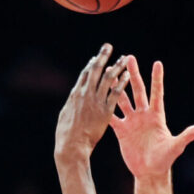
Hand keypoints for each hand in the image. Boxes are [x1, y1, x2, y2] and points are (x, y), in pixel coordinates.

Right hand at [54, 43, 129, 157]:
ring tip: (124, 58)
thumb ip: (71, 105)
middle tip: (108, 47)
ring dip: (117, 66)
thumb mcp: (64, 115)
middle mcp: (85, 94)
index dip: (91, 65)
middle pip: (95, 70)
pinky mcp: (105, 111)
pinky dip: (122, 83)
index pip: (84, 74)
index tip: (96, 58)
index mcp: (75, 94)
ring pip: (108, 79)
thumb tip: (72, 100)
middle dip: (102, 57)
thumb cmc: (65, 135)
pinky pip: (116, 93)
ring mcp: (96, 101)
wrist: (71, 146)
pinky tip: (128, 75)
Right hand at [109, 55, 193, 178]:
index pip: (157, 93)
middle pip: (138, 91)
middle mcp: (144, 115)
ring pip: (122, 100)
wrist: (150, 172)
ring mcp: (132, 122)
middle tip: (128, 58)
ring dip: (116, 87)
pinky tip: (96, 98)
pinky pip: (112, 118)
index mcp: (157, 116)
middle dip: (132, 75)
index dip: (157, 79)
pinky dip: (105, 109)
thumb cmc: (165, 159)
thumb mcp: (176, 146)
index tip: (157, 63)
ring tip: (109, 73)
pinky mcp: (122, 131)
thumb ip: (187, 135)